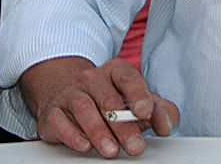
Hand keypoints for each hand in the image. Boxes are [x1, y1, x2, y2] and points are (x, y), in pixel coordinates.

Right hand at [23, 57, 178, 158]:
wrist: (68, 95)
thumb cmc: (110, 100)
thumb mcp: (137, 101)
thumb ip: (159, 110)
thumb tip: (166, 123)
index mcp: (115, 72)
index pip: (128, 77)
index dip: (138, 94)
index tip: (145, 111)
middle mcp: (91, 79)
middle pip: (108, 99)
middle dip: (123, 125)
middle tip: (135, 146)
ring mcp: (70, 93)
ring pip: (83, 107)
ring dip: (98, 131)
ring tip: (111, 150)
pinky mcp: (53, 111)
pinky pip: (59, 119)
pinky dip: (71, 133)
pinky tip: (84, 145)